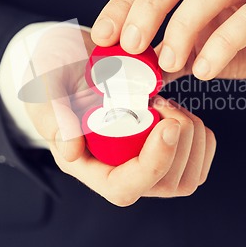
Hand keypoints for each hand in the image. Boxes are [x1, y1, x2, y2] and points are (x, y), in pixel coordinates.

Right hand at [23, 24, 215, 205]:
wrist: (75, 59)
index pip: (124, 186)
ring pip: (186, 176)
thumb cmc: (56, 73)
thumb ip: (52, 115)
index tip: (168, 126)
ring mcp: (142, 164)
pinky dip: (201, 136)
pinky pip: (197, 160)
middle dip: (177, 143)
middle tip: (161, 103)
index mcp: (86, 164)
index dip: (152, 163)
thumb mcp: (44, 86)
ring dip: (191, 137)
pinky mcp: (163, 153)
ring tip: (167, 105)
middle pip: (163, 185)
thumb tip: (71, 150)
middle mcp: (116, 170)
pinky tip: (179, 112)